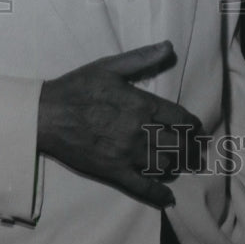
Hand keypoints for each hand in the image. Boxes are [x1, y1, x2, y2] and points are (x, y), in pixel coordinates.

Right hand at [37, 41, 202, 207]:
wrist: (46, 115)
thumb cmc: (78, 87)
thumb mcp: (111, 66)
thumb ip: (142, 58)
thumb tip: (169, 46)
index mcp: (142, 105)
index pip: (181, 118)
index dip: (193, 125)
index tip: (198, 129)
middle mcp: (140, 131)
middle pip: (178, 144)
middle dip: (191, 147)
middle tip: (198, 150)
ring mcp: (127, 154)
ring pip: (165, 165)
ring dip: (177, 165)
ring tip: (182, 163)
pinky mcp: (113, 172)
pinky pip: (142, 187)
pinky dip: (158, 194)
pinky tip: (169, 197)